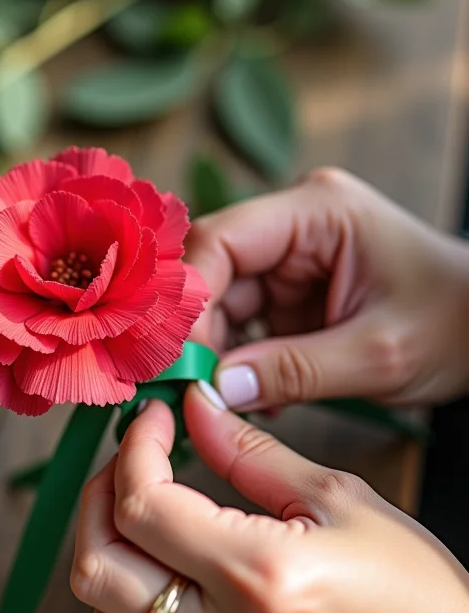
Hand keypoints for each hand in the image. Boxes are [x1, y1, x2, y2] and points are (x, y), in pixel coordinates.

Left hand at [72, 391, 468, 612]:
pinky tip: (154, 564)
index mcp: (259, 576)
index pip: (142, 504)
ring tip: (138, 505)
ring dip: (104, 545)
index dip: (134, 447)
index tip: (151, 421)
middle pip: (97, 562)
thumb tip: (195, 406)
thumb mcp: (338, 498)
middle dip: (100, 493)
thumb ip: (250, 450)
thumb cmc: (411, 589)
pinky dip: (123, 599)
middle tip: (130, 457)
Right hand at [185, 167, 468, 409]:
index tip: (173, 357)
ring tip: (226, 400)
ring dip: (216, 351)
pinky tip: (251, 394)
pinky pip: (243, 321)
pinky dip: (239, 359)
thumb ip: (294, 371)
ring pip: (220, 300)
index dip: (187, 297)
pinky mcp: (290, 289)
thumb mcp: (380, 355)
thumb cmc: (455, 325)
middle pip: (212, 270)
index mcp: (317, 212)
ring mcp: (289, 257)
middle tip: (187, 388)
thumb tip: (214, 392)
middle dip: (197, 332)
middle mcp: (293, 225)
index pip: (222, 240)